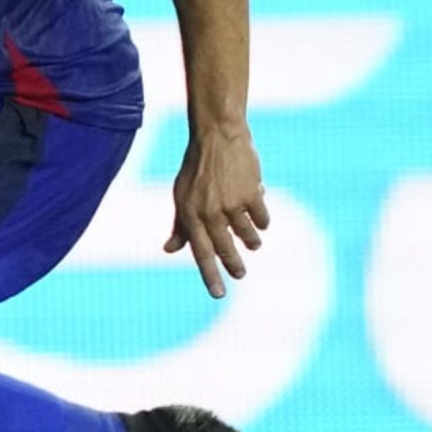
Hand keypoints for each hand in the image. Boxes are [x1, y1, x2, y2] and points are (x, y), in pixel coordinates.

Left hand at [165, 122, 268, 298]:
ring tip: (252, 243)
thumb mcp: (182, 196)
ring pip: (248, 235)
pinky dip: (262, 221)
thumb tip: (170, 250)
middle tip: (240, 275)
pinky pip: (262, 219)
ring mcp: (231, 203)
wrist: (217, 137)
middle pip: (224, 249)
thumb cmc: (197, 169)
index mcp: (189, 213)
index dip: (209, 274)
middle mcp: (208, 211)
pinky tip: (260, 219)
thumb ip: (180, 225)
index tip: (219, 294)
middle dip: (234, 265)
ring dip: (251, 240)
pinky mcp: (251, 194)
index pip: (200, 251)